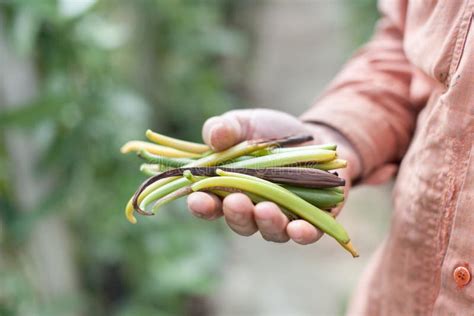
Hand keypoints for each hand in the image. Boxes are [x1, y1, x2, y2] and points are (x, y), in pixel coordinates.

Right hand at [187, 109, 360, 243]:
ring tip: (265, 209)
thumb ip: (225, 128)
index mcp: (228, 190)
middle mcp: (251, 210)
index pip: (209, 204)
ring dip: (266, 222)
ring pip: (270, 230)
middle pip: (239, 221)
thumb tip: (214, 136)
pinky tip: (299, 228)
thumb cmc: (270, 133)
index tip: (197, 199)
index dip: (201, 205)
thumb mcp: (244, 123)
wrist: (313, 137)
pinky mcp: (311, 221)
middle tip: (235, 201)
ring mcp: (281, 218)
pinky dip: (302, 234)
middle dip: (236, 213)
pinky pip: (306, 234)